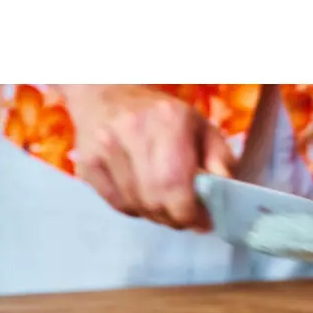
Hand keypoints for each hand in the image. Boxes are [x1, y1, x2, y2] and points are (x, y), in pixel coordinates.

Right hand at [63, 85, 233, 230]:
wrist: (108, 91)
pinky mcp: (87, 163)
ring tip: (167, 204)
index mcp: (168, 120)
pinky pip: (119, 206)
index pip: (175, 184)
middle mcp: (132, 131)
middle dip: (176, 218)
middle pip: (155, 200)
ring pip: (137, 206)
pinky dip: (137, 210)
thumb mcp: (202, 128)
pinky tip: (145, 196)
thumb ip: (220, 160)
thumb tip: (225, 192)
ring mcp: (104, 147)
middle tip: (187, 216)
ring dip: (157, 216)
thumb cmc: (165, 116)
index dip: (191, 213)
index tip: (204, 221)